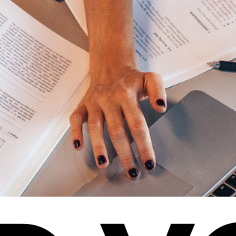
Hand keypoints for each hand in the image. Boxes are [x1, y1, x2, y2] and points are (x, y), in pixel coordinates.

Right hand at [68, 52, 166, 177]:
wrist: (110, 64)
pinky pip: (75, 119)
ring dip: (99, 147)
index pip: (138, 125)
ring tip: (104, 164)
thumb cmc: (132, 78)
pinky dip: (75, 133)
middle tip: (132, 172)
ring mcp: (94, 103)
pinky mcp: (83, 105)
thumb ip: (158, 91)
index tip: (149, 163)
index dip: (144, 146)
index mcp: (127, 96)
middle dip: (125, 154)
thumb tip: (161, 107)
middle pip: (117, 131)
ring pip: (96, 127)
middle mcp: (110, 100)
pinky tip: (78, 147)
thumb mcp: (150, 78)